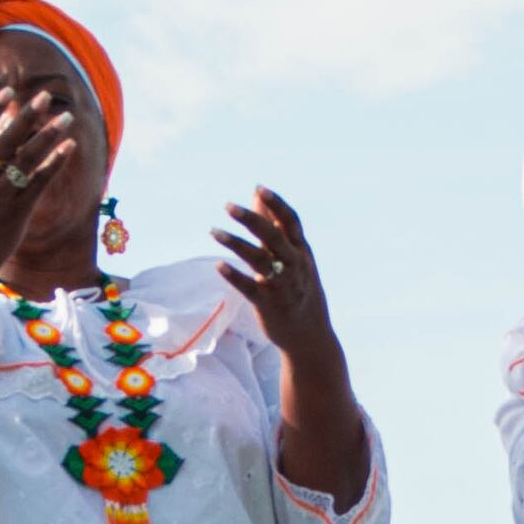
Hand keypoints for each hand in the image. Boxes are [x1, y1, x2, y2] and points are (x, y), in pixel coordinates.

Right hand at [0, 82, 68, 294]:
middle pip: (6, 140)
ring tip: (66, 117)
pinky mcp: (17, 211)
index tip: (7, 92)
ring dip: (49, 135)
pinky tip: (69, 147)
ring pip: (27, 158)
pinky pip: (39, 182)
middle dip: (26, 116)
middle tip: (44, 97)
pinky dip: (54, 163)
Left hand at [217, 190, 340, 357]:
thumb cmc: (299, 289)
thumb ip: (273, 225)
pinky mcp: (269, 305)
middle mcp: (295, 266)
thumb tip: (257, 195)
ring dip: (236, 244)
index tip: (259, 188)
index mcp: (301, 251)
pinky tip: (218, 266)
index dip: (276, 204)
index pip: (291, 222)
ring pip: (260, 260)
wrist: (310, 335)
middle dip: (252, 220)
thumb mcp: (293, 257)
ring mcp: (283, 286)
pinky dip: (235, 276)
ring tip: (213, 231)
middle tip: (228, 206)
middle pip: (274, 237)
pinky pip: (250, 288)